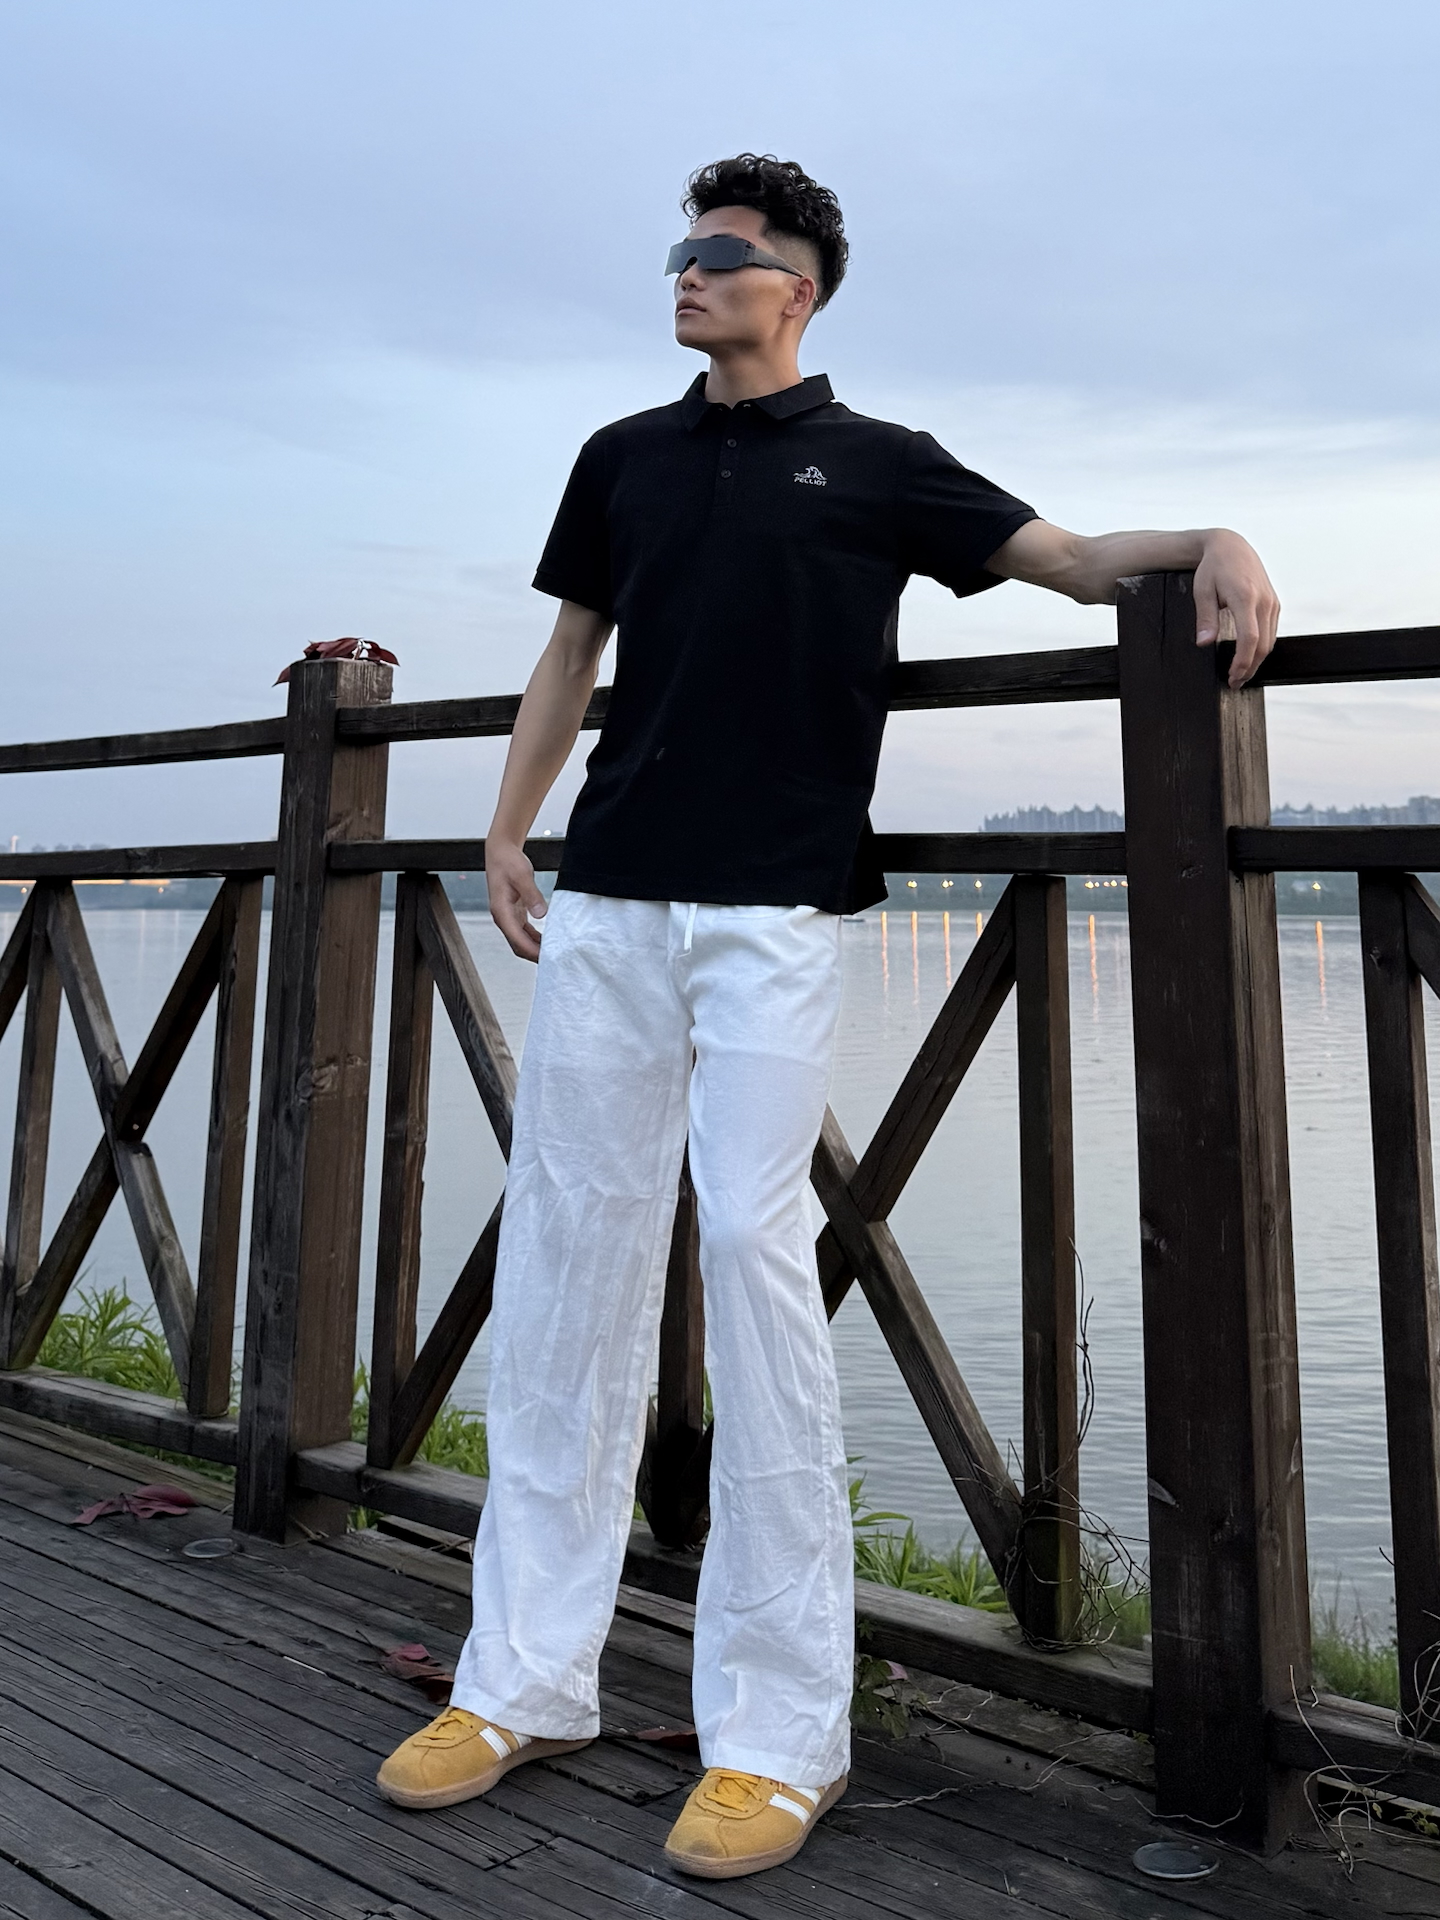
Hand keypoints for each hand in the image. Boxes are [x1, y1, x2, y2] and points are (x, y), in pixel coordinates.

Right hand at [486, 838, 546, 961]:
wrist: (500, 851)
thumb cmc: (508, 861)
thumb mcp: (522, 875)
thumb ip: (532, 895)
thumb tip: (541, 914)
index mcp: (501, 911)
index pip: (517, 940)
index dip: (533, 952)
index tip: (547, 959)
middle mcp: (502, 917)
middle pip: (518, 945)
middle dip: (534, 955)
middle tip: (554, 961)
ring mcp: (507, 916)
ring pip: (520, 941)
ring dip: (535, 949)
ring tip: (553, 954)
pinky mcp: (513, 913)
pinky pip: (523, 932)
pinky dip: (534, 939)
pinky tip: (546, 941)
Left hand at [1193, 531, 1279, 688]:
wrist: (1231, 546)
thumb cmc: (1213, 568)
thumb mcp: (1202, 590)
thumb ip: (1205, 618)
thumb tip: (1204, 643)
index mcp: (1245, 597)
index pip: (1249, 638)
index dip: (1242, 662)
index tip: (1232, 676)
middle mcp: (1264, 601)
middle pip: (1262, 645)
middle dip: (1249, 668)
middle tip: (1234, 683)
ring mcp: (1272, 602)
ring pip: (1269, 641)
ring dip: (1256, 661)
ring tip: (1240, 674)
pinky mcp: (1274, 603)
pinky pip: (1271, 631)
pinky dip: (1261, 647)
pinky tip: (1248, 656)